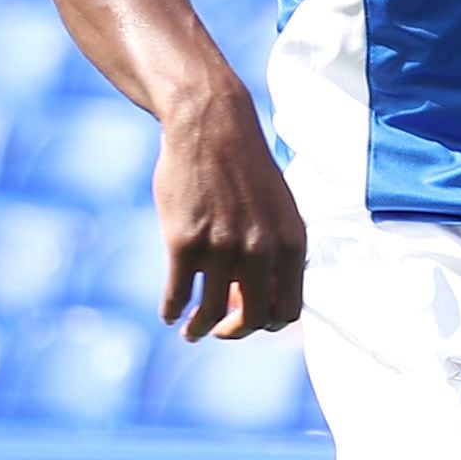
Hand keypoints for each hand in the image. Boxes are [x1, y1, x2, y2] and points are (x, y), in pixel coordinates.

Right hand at [153, 88, 308, 339]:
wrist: (210, 126)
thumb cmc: (243, 170)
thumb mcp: (277, 209)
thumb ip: (275, 253)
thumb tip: (259, 300)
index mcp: (291, 242)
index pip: (289, 309)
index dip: (269, 323)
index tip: (251, 318)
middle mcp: (261, 249)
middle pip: (254, 319)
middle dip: (234, 332)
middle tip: (219, 331)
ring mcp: (222, 247)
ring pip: (211, 313)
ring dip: (199, 330)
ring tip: (191, 331)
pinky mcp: (184, 241)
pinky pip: (178, 294)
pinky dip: (172, 311)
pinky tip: (169, 313)